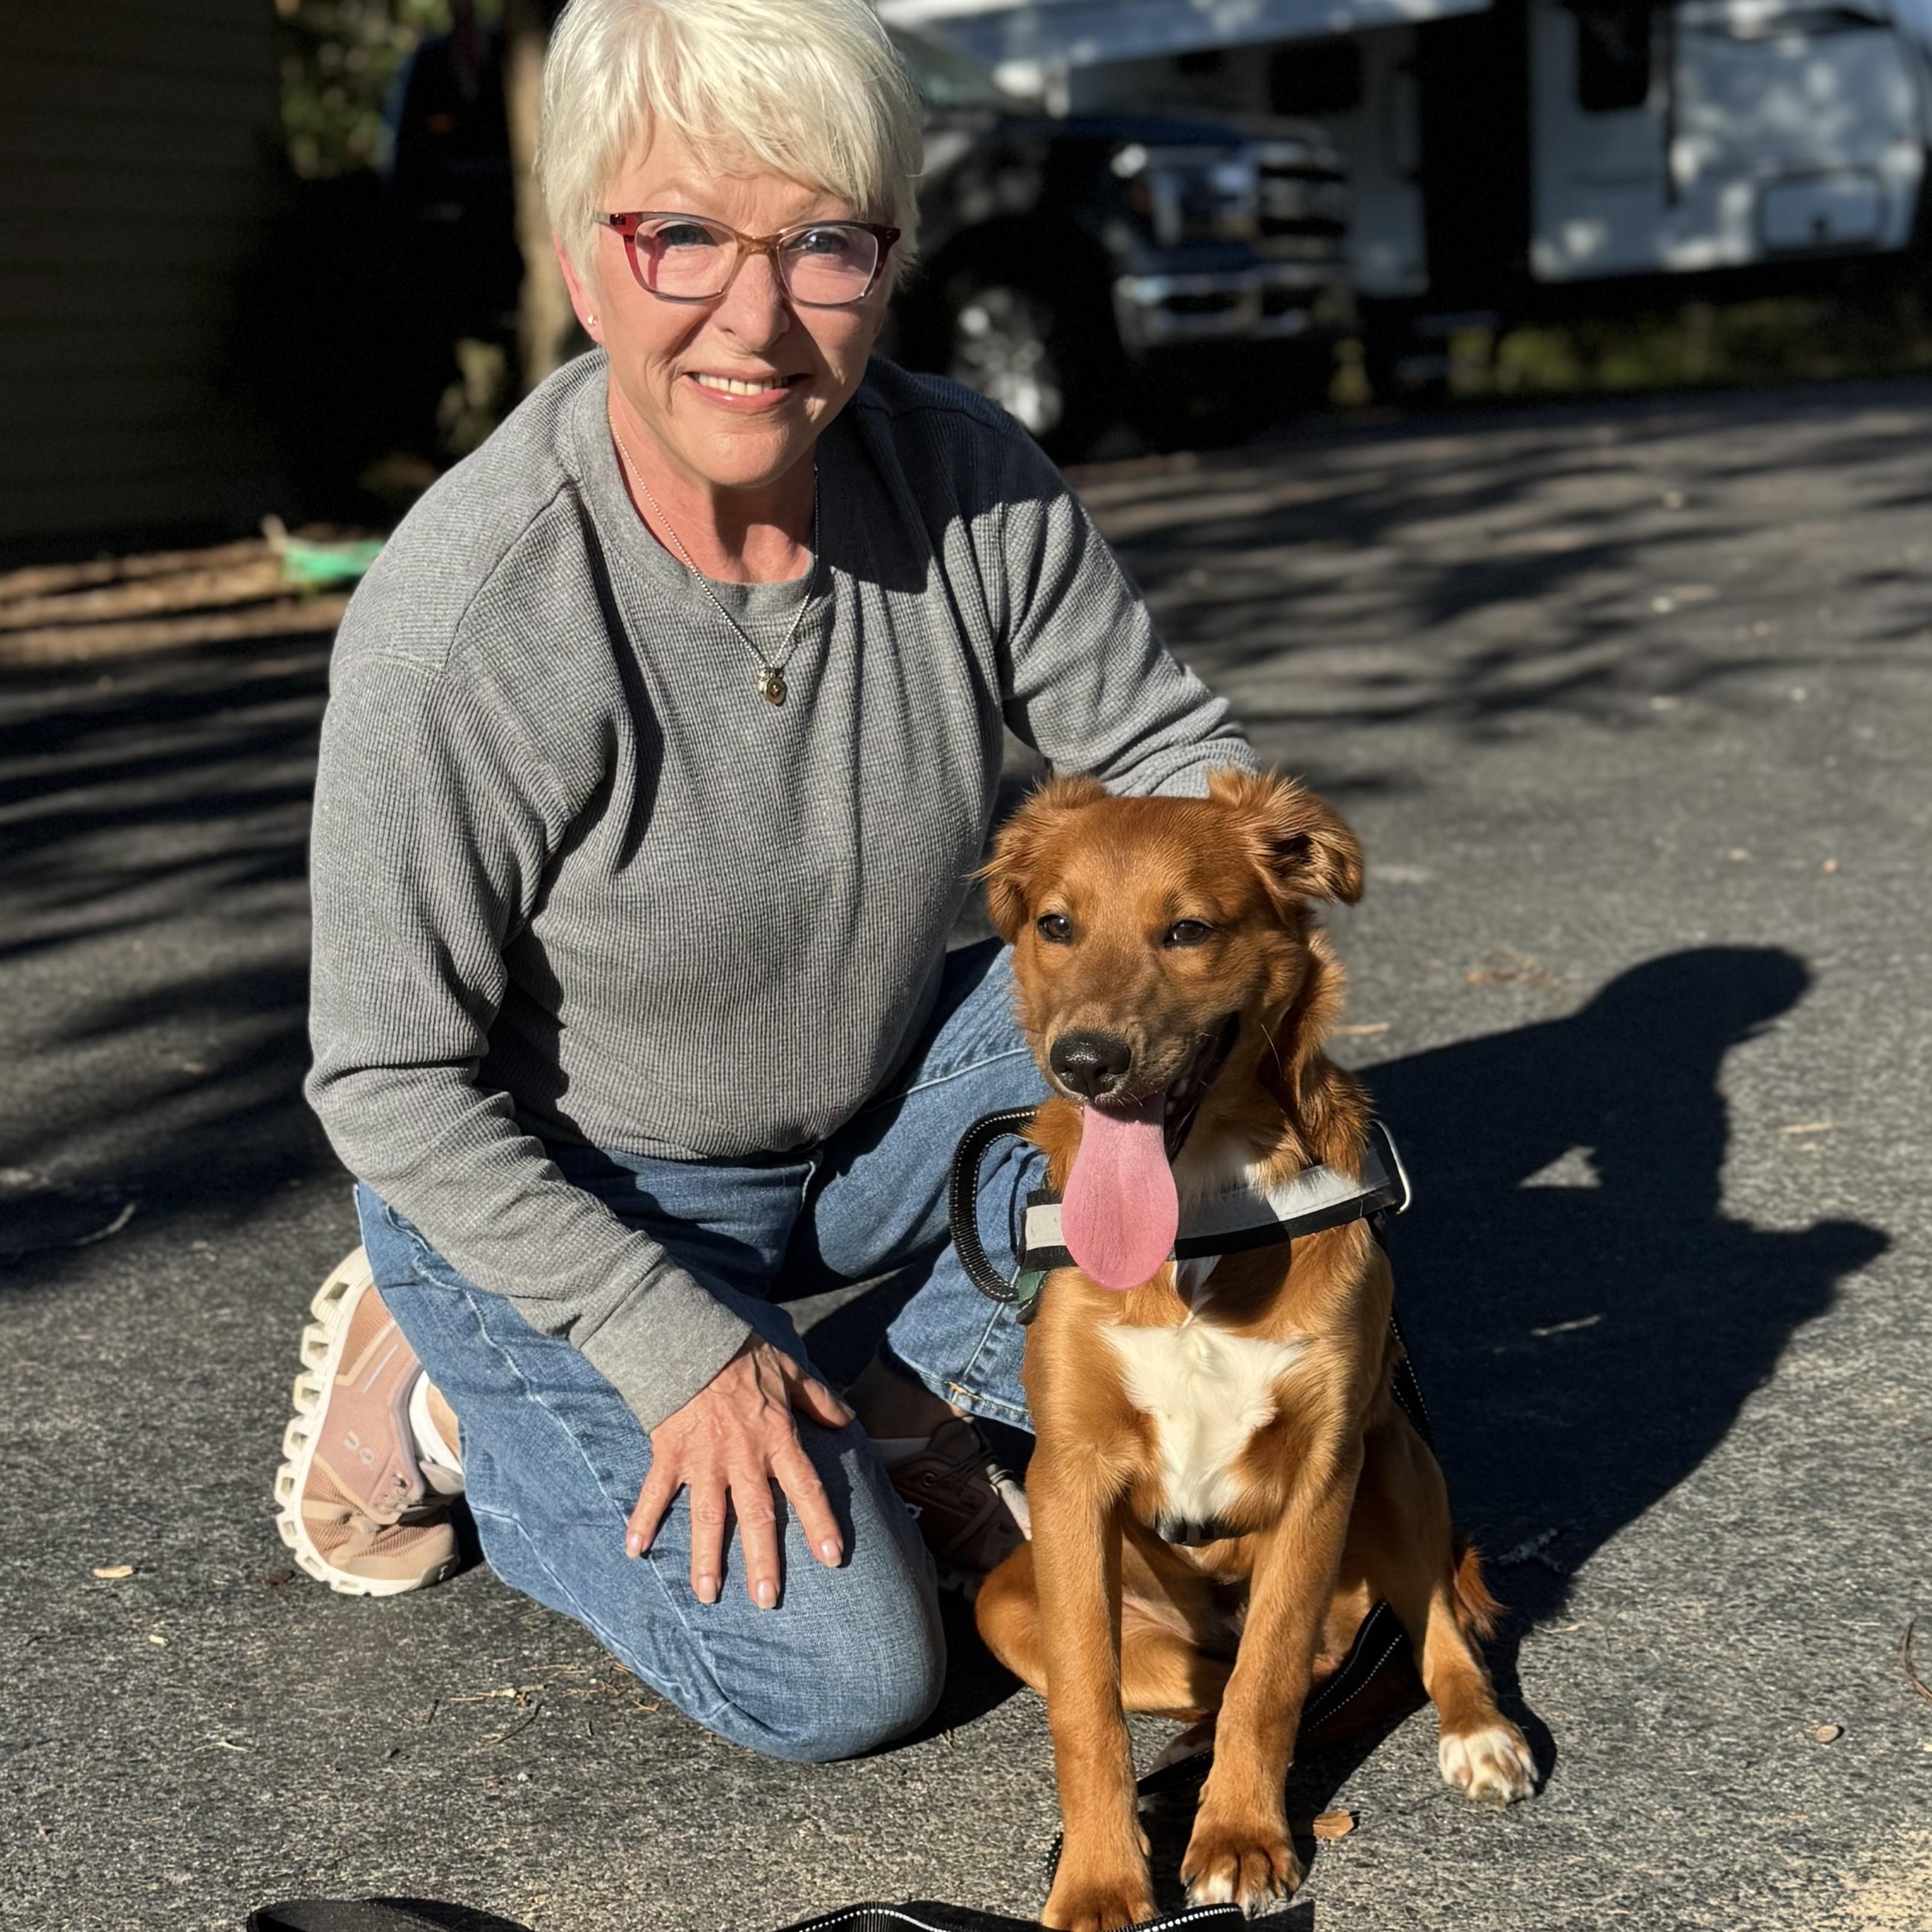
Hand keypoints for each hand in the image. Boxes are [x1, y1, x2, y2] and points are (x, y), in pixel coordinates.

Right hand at [626, 1336, 853, 1609]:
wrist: (690, 1335)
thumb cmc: (743, 1354)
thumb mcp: (790, 1371)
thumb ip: (819, 1400)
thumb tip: (848, 1421)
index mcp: (777, 1438)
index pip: (805, 1487)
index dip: (819, 1522)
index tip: (832, 1558)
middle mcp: (743, 1456)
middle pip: (756, 1516)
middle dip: (762, 1560)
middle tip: (766, 1599)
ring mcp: (703, 1459)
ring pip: (707, 1517)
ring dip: (706, 1557)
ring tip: (707, 1595)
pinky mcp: (669, 1453)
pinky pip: (655, 1492)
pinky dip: (643, 1520)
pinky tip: (634, 1551)